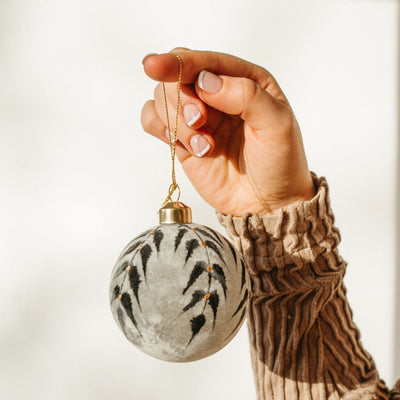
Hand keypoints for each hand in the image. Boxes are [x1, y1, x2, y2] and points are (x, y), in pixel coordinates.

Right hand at [141, 48, 314, 215]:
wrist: (268, 204)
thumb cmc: (280, 163)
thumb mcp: (277, 125)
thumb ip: (245, 95)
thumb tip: (204, 81)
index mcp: (244, 81)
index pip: (205, 62)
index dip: (179, 62)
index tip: (155, 66)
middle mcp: (218, 95)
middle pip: (176, 77)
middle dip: (182, 99)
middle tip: (200, 122)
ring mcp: (199, 118)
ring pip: (162, 98)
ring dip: (177, 122)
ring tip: (205, 146)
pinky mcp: (184, 140)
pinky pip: (154, 121)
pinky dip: (159, 128)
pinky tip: (186, 146)